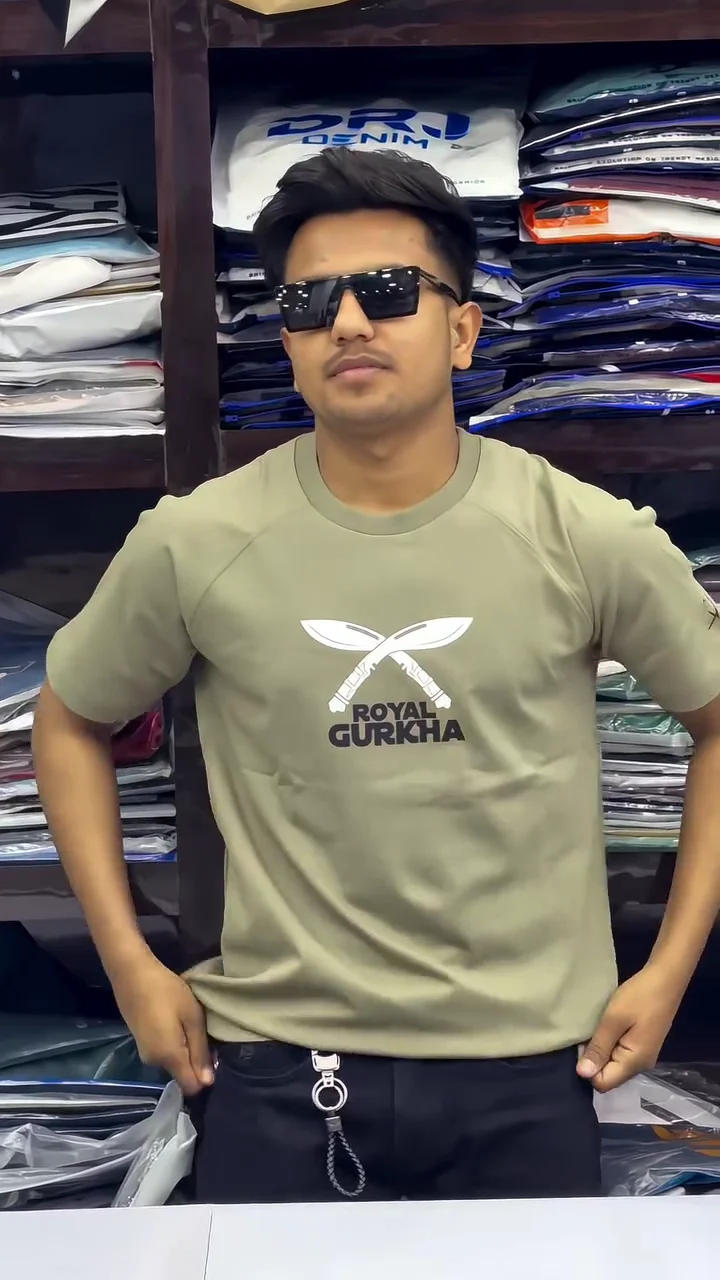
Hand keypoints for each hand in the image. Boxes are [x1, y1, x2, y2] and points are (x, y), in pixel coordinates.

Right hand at [112, 954, 213, 1095]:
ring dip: (185, 1050)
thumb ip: (200, 1051)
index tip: (213, 1055)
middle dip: (196, 1061)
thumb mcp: (192, 1017)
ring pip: (174, 1063)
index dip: (205, 1077)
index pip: (190, 1087)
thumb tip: (207, 1083)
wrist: (132, 973)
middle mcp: (154, 1062)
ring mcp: (145, 1053)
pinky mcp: (141, 1043)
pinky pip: (164, 1053)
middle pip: (183, 1074)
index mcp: (169, 1057)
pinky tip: (176, 1021)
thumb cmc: (166, 991)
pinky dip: (174, 1043)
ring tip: (190, 1023)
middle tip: (204, 1032)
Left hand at [576, 965, 682, 1092]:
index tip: (582, 1045)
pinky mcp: (642, 1045)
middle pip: (609, 1076)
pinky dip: (610, 1045)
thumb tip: (583, 1074)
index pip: (603, 1083)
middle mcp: (641, 1066)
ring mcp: (643, 1055)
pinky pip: (620, 1054)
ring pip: (613, 1065)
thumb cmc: (639, 997)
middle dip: (594, 1060)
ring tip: (596, 1029)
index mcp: (635, 1063)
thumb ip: (599, 1048)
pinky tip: (606, 1028)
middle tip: (587, 1035)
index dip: (588, 1069)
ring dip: (601, 1051)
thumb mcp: (613, 1019)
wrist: (666, 979)